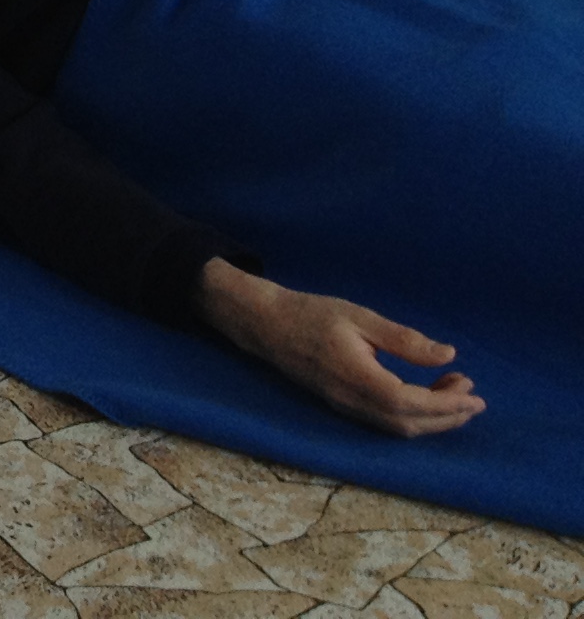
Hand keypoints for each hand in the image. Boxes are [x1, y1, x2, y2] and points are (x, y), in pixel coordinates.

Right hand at [201, 259, 483, 435]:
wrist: (266, 324)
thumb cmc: (312, 313)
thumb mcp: (360, 316)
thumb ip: (404, 339)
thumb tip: (448, 355)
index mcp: (356, 376)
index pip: (410, 403)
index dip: (446, 404)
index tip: (473, 393)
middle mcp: (351, 400)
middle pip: (408, 424)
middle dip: (447, 414)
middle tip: (471, 390)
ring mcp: (345, 407)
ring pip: (398, 428)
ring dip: (433, 418)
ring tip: (454, 391)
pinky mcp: (344, 406)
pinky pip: (386, 422)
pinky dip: (414, 416)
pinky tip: (425, 395)